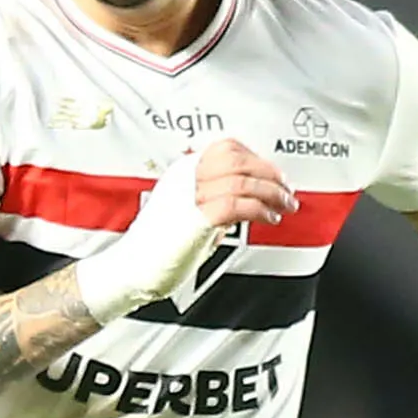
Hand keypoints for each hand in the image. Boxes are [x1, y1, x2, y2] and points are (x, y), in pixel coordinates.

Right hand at [74, 139, 295, 322]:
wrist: (130, 269)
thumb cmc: (154, 246)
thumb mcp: (183, 209)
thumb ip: (209, 197)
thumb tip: (242, 197)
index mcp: (181, 170)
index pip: (226, 147)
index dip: (256, 157)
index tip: (272, 173)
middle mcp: (184, 177)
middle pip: (238, 159)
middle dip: (270, 173)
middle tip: (286, 190)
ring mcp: (188, 196)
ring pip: (243, 181)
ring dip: (271, 193)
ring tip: (283, 206)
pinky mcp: (195, 219)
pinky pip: (237, 205)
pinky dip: (259, 210)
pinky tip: (267, 218)